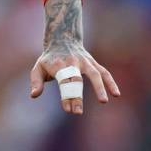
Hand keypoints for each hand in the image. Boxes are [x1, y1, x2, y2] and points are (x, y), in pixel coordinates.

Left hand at [29, 0, 120, 114]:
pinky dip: (111, 82)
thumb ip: (36, 81)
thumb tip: (34, 95)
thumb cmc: (49, 58)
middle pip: (76, 80)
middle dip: (77, 96)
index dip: (66, 96)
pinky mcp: (93, 63)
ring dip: (99, 87)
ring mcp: (85, 62)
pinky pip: (104, 72)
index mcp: (58, 65)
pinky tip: (116, 94)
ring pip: (94, 73)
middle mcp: (72, 62)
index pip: (63, 83)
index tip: (68, 110)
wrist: (62, 38)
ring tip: (104, 101)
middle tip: (77, 112)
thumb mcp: (38, 67)